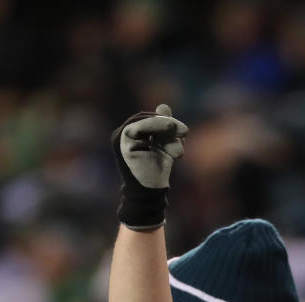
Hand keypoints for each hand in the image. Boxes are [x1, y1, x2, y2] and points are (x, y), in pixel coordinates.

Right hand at [111, 104, 187, 229]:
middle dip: (167, 124)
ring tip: (182, 135)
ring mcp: (119, 138)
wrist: (150, 192)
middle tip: (185, 132)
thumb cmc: (156, 171)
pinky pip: (139, 127)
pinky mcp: (122, 143)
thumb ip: (164, 127)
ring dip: (165, 128)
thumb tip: (164, 105)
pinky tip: (171, 132)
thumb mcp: (164, 145)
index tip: (184, 132)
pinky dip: (156, 127)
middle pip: (146, 118)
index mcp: (131, 133)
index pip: (149, 119)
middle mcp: (122, 133)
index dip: (166, 122)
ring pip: (144, 121)